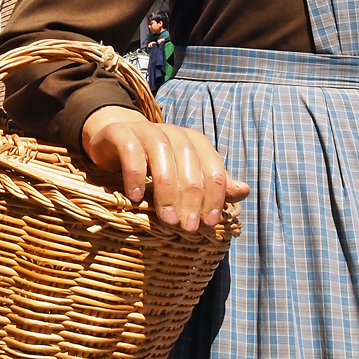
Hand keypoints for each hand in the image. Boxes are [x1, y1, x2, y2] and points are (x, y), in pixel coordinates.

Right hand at [80, 106, 248, 230]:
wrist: (113, 143)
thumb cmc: (153, 165)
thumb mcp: (183, 176)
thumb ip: (211, 184)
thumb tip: (245, 191)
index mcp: (193, 141)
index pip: (212, 167)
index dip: (214, 196)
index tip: (208, 223)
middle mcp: (172, 132)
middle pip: (189, 163)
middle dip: (191, 198)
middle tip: (187, 228)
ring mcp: (145, 130)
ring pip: (162, 155)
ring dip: (166, 191)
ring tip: (167, 219)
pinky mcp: (120, 133)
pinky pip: (131, 151)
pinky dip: (136, 176)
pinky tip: (137, 198)